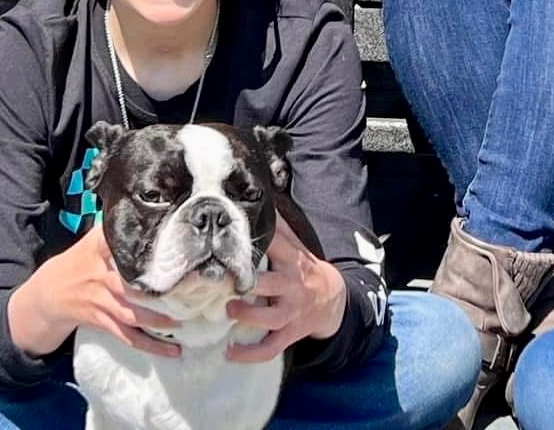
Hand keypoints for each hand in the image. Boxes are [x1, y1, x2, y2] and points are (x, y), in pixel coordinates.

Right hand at [7, 225, 181, 359]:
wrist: (48, 295)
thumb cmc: (78, 263)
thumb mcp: (91, 242)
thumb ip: (115, 229)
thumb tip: (146, 211)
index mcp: (99, 252)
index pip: (119, 244)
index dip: (141, 245)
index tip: (168, 248)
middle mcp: (101, 277)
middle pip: (131, 285)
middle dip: (159, 290)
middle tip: (188, 288)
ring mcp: (102, 302)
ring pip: (132, 315)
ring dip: (158, 321)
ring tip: (182, 322)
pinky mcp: (103, 322)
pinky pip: (128, 336)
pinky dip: (150, 345)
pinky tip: (171, 350)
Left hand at [224, 223, 347, 362]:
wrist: (333, 299)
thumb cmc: (304, 269)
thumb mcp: (296, 246)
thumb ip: (278, 227)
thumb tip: (260, 199)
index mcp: (291, 261)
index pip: (275, 246)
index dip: (255, 242)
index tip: (227, 241)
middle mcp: (292, 286)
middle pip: (269, 284)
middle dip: (246, 284)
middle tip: (220, 282)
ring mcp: (291, 312)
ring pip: (270, 317)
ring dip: (248, 316)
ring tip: (228, 312)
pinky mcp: (290, 333)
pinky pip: (270, 348)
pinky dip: (250, 354)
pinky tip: (230, 352)